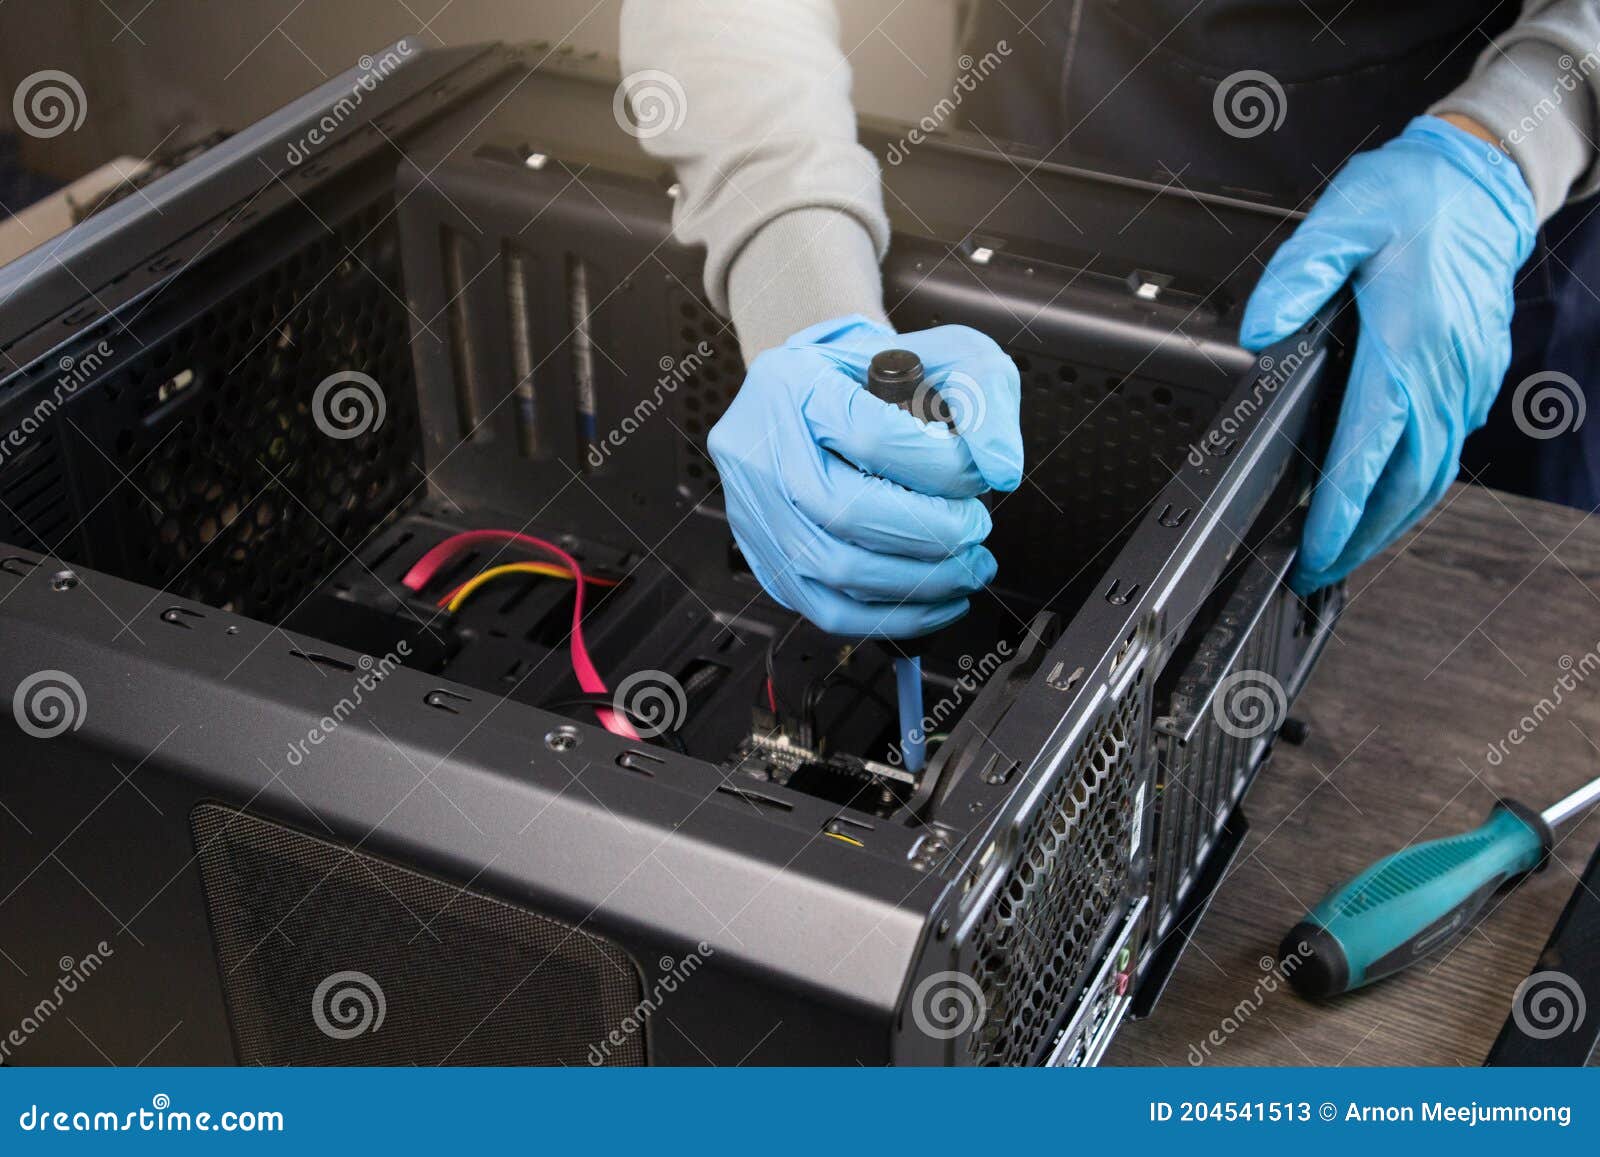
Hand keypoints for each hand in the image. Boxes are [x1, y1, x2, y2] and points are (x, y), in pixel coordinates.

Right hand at [708, 314, 1022, 636]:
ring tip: (967, 566)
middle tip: (974, 527)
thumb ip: (983, 393)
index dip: (941, 469)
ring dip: (922, 581)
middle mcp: (760, 450)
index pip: (871, 439)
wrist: (824, 395)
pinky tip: (940, 600)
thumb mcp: (941, 355)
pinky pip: (829, 609)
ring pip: (837, 570)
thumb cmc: (878, 377)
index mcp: (794, 386)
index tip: (976, 476)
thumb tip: (1000, 466)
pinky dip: (896, 617)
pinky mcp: (770, 561)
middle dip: (932, 534)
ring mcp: (756, 512)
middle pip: (845, 512)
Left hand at [1240, 115, 1535, 591]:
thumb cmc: (1416, 198)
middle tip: (1321, 568)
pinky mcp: (1476, 377)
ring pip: (1434, 475)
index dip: (1340, 510)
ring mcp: (1467, 379)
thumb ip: (1295, 277)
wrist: (1484, 180)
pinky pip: (1447, 449)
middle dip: (1364, 537)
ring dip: (1391, 521)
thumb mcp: (1340, 220)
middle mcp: (1444, 372)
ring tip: (1348, 549)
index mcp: (1405, 343)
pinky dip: (1415, 487)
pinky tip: (1387, 498)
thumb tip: (1259, 331)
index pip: (1369, 450)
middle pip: (1408, 485)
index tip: (1315, 547)